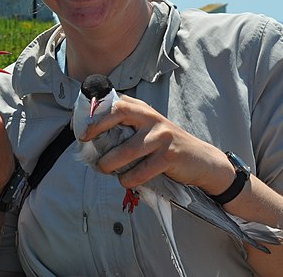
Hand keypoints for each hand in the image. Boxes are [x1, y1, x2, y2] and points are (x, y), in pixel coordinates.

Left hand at [80, 93, 234, 194]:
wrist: (202, 160)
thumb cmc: (165, 146)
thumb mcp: (146, 129)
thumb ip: (124, 127)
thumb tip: (90, 137)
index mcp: (142, 109)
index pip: (114, 102)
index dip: (93, 112)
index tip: (80, 127)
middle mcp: (150, 117)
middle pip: (118, 112)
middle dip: (96, 126)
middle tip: (85, 141)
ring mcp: (161, 136)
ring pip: (126, 150)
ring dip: (109, 163)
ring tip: (104, 169)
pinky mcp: (169, 156)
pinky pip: (140, 171)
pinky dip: (128, 179)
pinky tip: (126, 180)